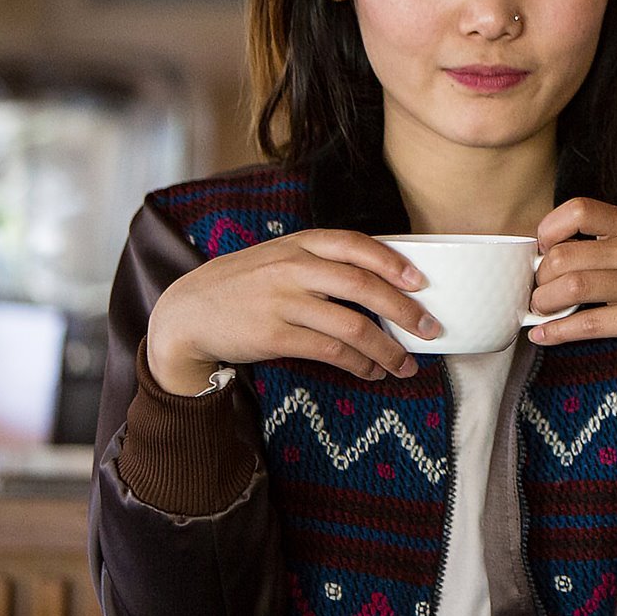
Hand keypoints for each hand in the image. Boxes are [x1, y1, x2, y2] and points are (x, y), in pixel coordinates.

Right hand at [146, 231, 436, 394]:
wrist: (186, 313)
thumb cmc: (245, 284)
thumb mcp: (279, 257)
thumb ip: (322, 261)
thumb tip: (385, 282)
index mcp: (299, 244)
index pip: (355, 245)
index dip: (392, 261)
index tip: (421, 281)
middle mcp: (292, 269)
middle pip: (361, 285)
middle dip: (403, 309)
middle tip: (430, 329)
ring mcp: (282, 303)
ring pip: (351, 325)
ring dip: (386, 349)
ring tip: (406, 364)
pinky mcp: (274, 337)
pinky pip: (329, 351)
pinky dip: (358, 364)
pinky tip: (372, 371)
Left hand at [527, 198, 616, 384]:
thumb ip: (615, 243)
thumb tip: (556, 252)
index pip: (580, 210)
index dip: (549, 229)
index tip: (542, 250)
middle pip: (565, 254)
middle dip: (539, 277)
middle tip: (537, 291)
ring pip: (572, 286)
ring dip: (542, 303)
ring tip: (539, 312)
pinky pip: (590, 323)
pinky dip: (557, 332)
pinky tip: (544, 335)